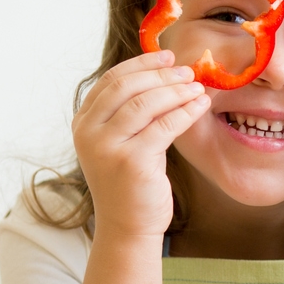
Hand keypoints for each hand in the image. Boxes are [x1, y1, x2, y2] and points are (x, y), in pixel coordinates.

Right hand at [73, 51, 210, 240]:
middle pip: (127, 87)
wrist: (127, 226)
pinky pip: (165, 126)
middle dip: (161, 75)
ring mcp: (107, 148)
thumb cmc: (130, 182)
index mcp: (83, 123)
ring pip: (146, 103)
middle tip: (188, 71)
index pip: (111, 80)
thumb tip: (164, 72)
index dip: (142, 64)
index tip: (167, 56)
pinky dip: (186, 111)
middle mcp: (89, 133)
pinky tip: (201, 105)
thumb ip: (130, 111)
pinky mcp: (131, 162)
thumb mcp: (121, 141)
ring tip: (198, 86)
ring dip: (176, 91)